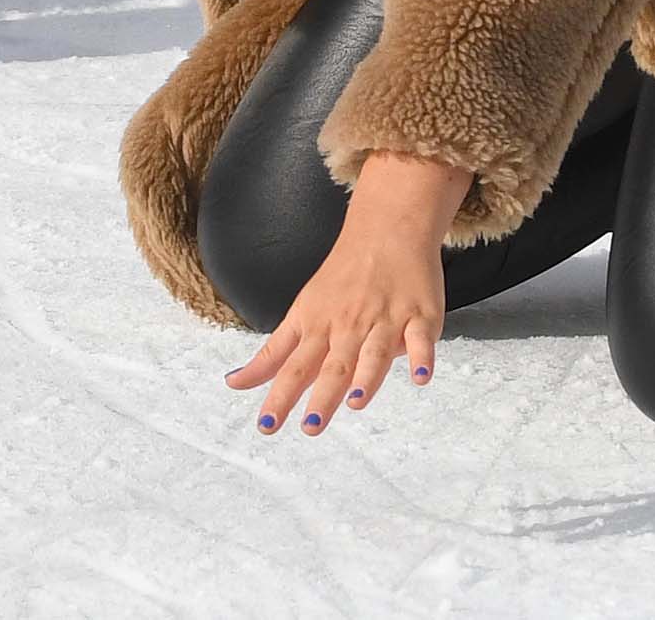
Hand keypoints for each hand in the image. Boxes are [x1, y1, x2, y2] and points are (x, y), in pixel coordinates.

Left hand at [226, 152, 466, 436]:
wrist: (387, 229)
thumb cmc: (340, 279)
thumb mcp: (300, 313)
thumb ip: (272, 354)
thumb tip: (233, 384)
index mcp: (318, 327)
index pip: (294, 367)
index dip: (280, 396)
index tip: (267, 426)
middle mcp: (349, 327)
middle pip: (334, 365)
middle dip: (323, 396)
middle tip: (312, 425)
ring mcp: (385, 320)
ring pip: (374, 353)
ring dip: (367, 378)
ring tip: (356, 402)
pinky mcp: (420, 316)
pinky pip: (421, 339)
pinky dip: (421, 357)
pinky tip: (420, 376)